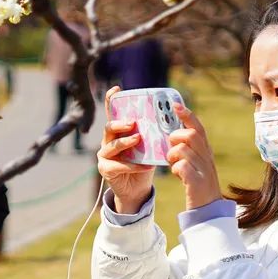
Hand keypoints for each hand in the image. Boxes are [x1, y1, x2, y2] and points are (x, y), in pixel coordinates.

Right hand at [97, 86, 155, 214]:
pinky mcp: (106, 169)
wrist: (137, 189)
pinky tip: (144, 166)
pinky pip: (118, 165)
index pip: (113, 112)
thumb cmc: (143, 163)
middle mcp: (108, 141)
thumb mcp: (150, 146)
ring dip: (125, 142)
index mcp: (119, 131)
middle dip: (120, 123)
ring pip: (111, 145)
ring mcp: (105, 155)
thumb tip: (173, 120)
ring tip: (138, 140)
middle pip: (109, 127)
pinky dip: (132, 165)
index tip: (116, 89)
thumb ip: (154, 134)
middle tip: (133, 122)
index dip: (111, 100)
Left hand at [167, 103, 221, 209]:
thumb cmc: (198, 185)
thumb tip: (172, 137)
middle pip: (191, 135)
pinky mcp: (197, 182)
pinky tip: (178, 175)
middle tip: (172, 148)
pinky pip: (182, 166)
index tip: (175, 105)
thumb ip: (188, 151)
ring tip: (174, 165)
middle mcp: (207, 158)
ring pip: (183, 150)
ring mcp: (204, 169)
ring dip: (173, 156)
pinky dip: (176, 169)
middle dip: (176, 137)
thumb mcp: (195, 165)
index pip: (199, 128)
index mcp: (206, 152)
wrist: (209, 210)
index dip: (187, 115)